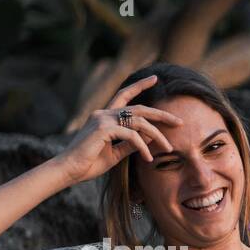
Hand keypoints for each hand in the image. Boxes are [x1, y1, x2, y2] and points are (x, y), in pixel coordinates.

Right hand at [53, 75, 183, 186]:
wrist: (69, 170)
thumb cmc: (90, 163)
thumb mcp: (116, 153)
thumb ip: (131, 143)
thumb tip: (150, 137)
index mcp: (105, 116)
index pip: (125, 95)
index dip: (140, 86)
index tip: (155, 79)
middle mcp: (103, 113)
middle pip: (139, 108)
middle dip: (161, 114)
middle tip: (180, 122)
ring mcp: (102, 119)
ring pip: (139, 121)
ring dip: (157, 135)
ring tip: (169, 148)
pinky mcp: (102, 129)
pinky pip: (132, 135)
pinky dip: (143, 147)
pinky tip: (149, 158)